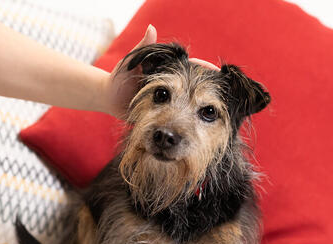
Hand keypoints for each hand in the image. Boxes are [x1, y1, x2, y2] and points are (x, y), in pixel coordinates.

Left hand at [99, 25, 219, 117]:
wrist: (107, 100)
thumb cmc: (117, 78)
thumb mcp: (130, 63)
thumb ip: (142, 48)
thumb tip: (151, 29)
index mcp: (168, 73)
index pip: (191, 68)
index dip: (205, 69)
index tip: (218, 70)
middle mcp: (173, 87)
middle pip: (198, 86)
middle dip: (212, 89)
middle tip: (225, 93)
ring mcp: (171, 101)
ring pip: (193, 103)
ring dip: (205, 106)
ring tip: (219, 112)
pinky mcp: (166, 115)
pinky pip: (182, 117)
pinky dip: (193, 120)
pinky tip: (204, 125)